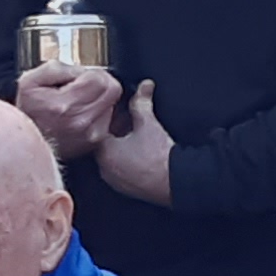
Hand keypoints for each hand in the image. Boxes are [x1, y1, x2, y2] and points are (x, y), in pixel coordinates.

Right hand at [15, 61, 122, 159]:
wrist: (24, 144)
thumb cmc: (26, 113)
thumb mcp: (30, 81)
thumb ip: (57, 68)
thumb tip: (80, 69)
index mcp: (66, 105)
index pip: (100, 79)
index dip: (91, 72)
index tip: (81, 75)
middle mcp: (82, 122)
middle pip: (112, 90)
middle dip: (100, 82)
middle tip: (84, 84)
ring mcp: (91, 134)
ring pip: (112, 103)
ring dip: (99, 97)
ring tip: (78, 100)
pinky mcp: (95, 141)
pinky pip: (108, 117)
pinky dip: (98, 111)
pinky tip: (80, 112)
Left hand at [94, 81, 176, 206]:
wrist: (177, 181)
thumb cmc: (159, 156)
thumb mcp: (148, 123)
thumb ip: (142, 102)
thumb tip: (144, 86)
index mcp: (104, 152)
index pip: (98, 130)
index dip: (110, 118)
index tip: (120, 112)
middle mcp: (105, 169)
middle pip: (105, 144)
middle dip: (116, 132)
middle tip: (130, 121)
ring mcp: (116, 182)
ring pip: (113, 158)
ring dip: (122, 147)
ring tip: (138, 137)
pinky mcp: (128, 189)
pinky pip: (122, 170)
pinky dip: (128, 160)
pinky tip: (143, 153)